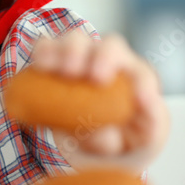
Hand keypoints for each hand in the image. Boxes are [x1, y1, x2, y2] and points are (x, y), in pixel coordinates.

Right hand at [31, 31, 169, 174]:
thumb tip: (103, 134)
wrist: (98, 136)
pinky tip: (41, 65)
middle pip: (112, 46)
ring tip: (66, 71)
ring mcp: (82, 58)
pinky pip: (47, 48)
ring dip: (71, 51)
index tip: (140, 99)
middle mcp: (111, 62)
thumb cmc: (125, 136)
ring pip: (77, 41)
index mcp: (137, 82)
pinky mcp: (55, 61)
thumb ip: (124, 141)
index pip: (144, 77)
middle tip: (96, 78)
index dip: (143, 85)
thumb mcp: (134, 144)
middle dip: (104, 58)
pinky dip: (44, 52)